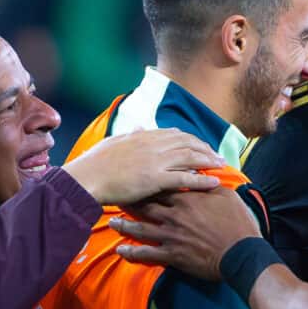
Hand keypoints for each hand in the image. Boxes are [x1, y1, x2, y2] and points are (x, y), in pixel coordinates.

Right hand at [62, 129, 221, 205]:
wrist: (85, 178)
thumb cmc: (95, 164)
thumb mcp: (113, 143)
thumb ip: (130, 135)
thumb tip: (138, 126)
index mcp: (143, 135)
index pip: (174, 133)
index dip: (191, 139)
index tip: (200, 145)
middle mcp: (153, 144)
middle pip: (187, 142)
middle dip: (205, 148)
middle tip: (217, 156)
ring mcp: (155, 161)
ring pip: (190, 157)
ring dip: (209, 160)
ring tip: (222, 165)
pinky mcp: (155, 179)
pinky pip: (185, 178)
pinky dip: (202, 179)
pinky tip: (215, 182)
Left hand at [111, 187, 261, 278]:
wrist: (242, 252)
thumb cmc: (237, 223)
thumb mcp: (226, 196)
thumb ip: (209, 184)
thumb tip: (204, 173)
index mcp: (186, 199)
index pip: (161, 186)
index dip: (146, 182)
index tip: (134, 178)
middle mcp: (175, 216)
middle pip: (146, 205)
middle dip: (129, 200)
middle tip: (116, 196)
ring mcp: (171, 236)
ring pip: (141, 228)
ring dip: (124, 225)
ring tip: (111, 222)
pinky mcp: (173, 255)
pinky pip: (148, 254)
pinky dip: (133, 253)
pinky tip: (120, 251)